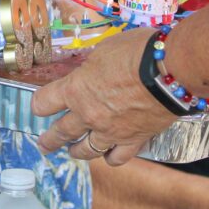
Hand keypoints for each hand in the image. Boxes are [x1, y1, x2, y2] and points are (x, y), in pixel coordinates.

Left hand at [31, 28, 176, 164]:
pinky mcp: (133, 140)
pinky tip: (108, 155)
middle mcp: (87, 115)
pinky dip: (110, 157)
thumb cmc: (136, 52)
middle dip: (49, 139)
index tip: (40, 106)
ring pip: (85, 150)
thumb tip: (91, 72)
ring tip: (72, 151)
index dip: (39, 104)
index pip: (44, 103)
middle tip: (43, 144)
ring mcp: (109, 131)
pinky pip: (116, 158)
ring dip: (76, 151)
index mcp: (75, 90)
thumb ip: (92, 67)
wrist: (169, 70)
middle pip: (60, 132)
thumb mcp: (104, 50)